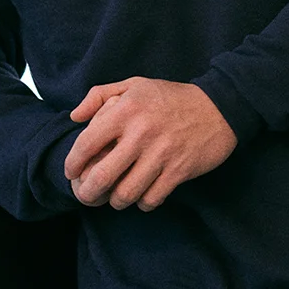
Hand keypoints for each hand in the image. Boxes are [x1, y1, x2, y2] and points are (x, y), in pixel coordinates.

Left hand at [64, 77, 236, 211]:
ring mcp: (160, 155)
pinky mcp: (178, 171)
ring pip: (125, 194)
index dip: (72, 163)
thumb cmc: (170, 97)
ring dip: (116, 201)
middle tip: (86, 195)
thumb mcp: (134, 85)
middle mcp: (140, 133)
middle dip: (87, 193)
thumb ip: (99, 95)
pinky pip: (151, 199)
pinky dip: (142, 203)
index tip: (71, 172)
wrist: (218, 107)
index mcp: (125, 110)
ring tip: (115, 197)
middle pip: (102, 177)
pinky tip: (142, 195)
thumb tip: (74, 116)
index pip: (86, 143)